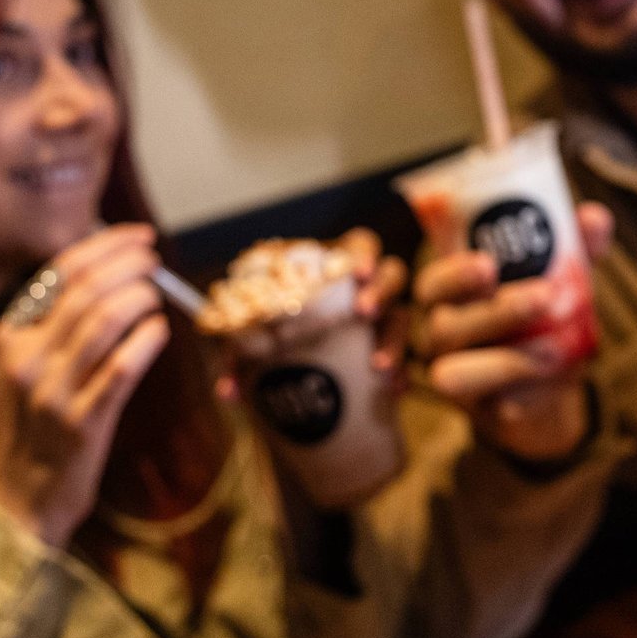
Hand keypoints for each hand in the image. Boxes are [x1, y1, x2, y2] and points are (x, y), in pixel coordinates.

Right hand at [0, 224, 169, 547]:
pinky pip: (122, 368)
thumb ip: (60, 324)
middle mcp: (26, 359)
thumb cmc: (37, 425)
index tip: (139, 236)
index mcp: (11, 337)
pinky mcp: (82, 423)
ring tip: (157, 292)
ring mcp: (52, 392)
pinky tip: (158, 330)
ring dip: (139, 297)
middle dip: (128, 264)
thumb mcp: (30, 368)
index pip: (60, 272)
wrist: (19, 500)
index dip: (105, 246)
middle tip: (155, 258)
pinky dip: (146, 339)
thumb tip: (113, 269)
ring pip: (103, 321)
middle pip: (85, 289)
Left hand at [210, 228, 408, 402]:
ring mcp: (384, 319)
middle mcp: (368, 288)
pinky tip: (393, 391)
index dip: (363, 254)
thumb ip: (242, 359)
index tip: (356, 271)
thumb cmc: (282, 340)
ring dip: (395, 339)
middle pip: (392, 273)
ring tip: (380, 365)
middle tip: (364, 312)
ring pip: (403, 317)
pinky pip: (408, 361)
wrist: (305, 381)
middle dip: (381, 289)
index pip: (360, 245)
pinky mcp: (394, 351)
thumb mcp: (260, 342)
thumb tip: (227, 390)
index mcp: (337, 270)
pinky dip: (401, 376)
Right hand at [413, 202, 612, 462]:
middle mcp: (441, 335)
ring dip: (506, 361)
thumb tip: (595, 217)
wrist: (551, 377)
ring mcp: (454, 377)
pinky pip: (494, 409)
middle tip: (547, 295)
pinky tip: (554, 380)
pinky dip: (527, 394)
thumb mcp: (558, 275)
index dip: (454, 275)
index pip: (432, 283)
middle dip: (497, 312)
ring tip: (556, 349)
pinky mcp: (480, 413)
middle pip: (446, 327)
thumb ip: (573, 246)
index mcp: (449, 295)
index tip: (490, 264)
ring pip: (455, 374)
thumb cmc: (542, 311)